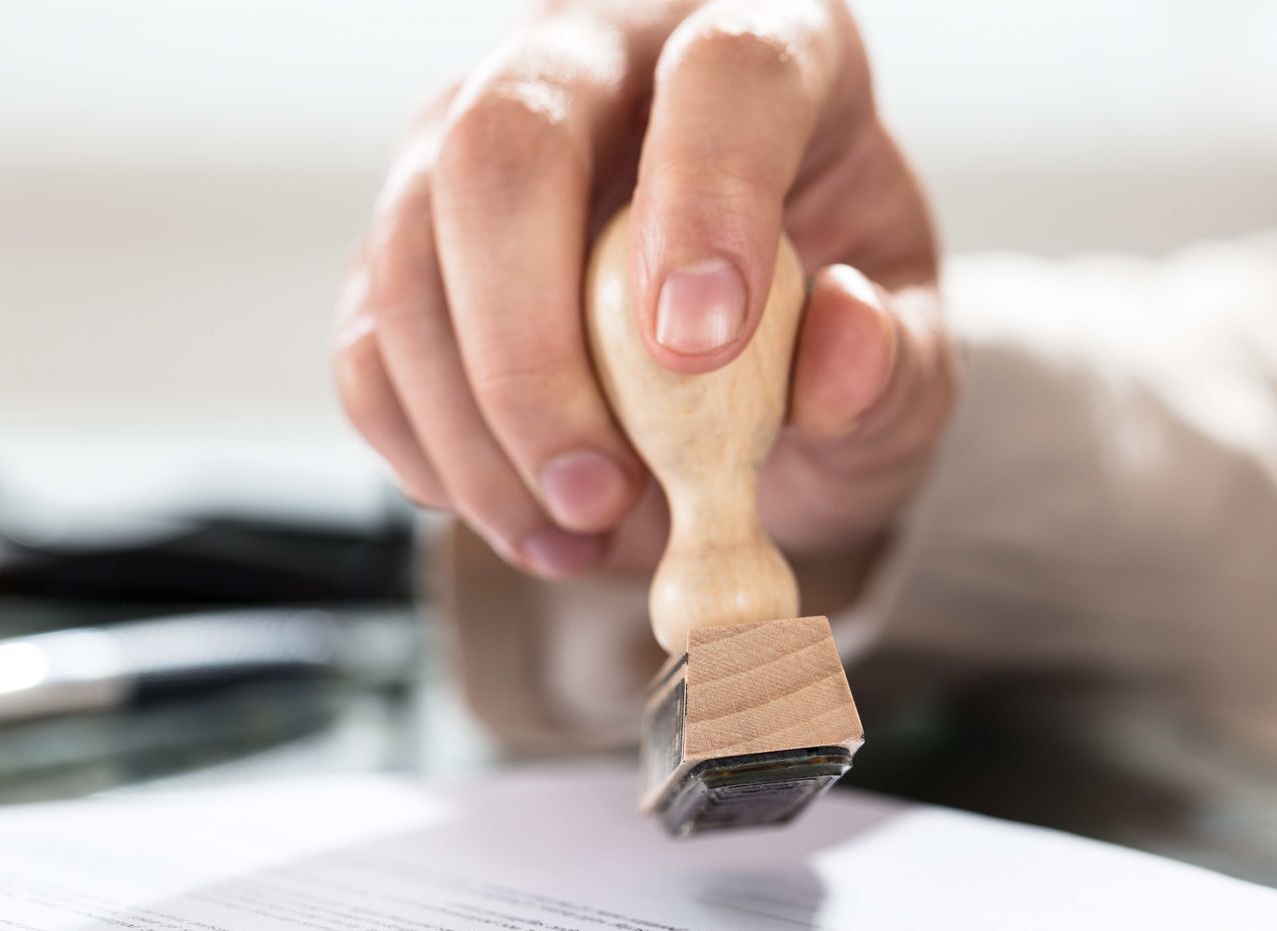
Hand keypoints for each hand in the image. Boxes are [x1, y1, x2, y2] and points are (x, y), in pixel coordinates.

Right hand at [334, 0, 953, 580]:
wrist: (743, 363)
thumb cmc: (825, 329)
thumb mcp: (906, 359)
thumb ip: (889, 359)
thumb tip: (844, 348)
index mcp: (762, 46)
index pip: (722, 73)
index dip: (706, 200)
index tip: (700, 349)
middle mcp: (599, 64)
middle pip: (506, 146)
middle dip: (534, 346)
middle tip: (599, 493)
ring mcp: (472, 142)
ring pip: (410, 254)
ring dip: (477, 430)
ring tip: (576, 536)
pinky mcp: (404, 243)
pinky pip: (370, 347)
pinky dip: (430, 456)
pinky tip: (521, 518)